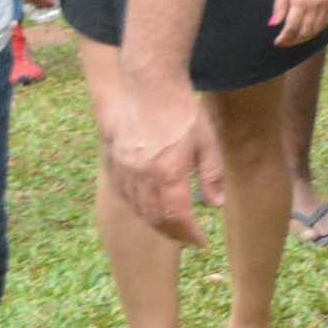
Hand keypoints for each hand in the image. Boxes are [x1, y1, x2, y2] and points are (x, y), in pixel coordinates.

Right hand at [103, 75, 221, 246]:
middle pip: (154, 218)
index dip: (189, 234)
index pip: (178, 217)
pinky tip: (149, 206)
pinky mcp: (113, 161)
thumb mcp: (207, 142)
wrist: (148, 85)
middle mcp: (142, 175)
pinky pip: (123, 194)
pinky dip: (137, 206)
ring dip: (154, 222)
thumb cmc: (182, 111)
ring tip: (171, 226)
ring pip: (137, 208)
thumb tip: (214, 204)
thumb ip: (211, 175)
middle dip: (172, 233)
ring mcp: (124, 169)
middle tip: (187, 238)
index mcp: (168, 172)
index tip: (200, 242)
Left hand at [269, 0, 327, 48]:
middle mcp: (314, 6)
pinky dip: (318, 30)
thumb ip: (279, 6)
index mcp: (300, 1)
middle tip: (286, 42)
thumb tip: (273, 23)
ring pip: (316, 29)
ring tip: (297, 39)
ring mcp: (325, 5)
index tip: (278, 42)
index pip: (292, 27)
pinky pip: (326, 22)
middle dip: (294, 40)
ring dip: (306, 37)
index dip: (284, 38)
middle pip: (305, 32)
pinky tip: (311, 31)